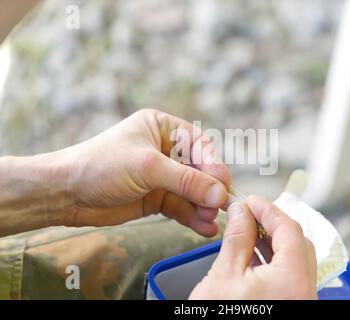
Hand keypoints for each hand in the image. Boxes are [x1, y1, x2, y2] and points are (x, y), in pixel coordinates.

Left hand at [56, 108, 230, 235]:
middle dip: (209, 189)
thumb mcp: (147, 167)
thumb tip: (219, 193)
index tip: (222, 185)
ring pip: (191, 191)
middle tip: (218, 207)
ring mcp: (161, 176)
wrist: (66, 193)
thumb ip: (185, 181)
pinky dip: (192, 217)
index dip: (213, 165)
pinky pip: (180, 207)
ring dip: (203, 206)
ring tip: (211, 220)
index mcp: (163, 128)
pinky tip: (203, 227)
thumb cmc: (101, 166)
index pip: (199, 145)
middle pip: (199, 170)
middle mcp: (166, 150)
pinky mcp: (156, 198)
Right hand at [189, 195, 316, 298]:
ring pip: (293, 258)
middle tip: (248, 213)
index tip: (251, 200)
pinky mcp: (290, 303)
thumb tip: (240, 213)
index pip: (289, 229)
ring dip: (270, 241)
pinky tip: (251, 253)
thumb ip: (236, 238)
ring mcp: (299, 298)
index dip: (268, 209)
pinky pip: (287, 274)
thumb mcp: (225, 276)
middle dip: (271, 223)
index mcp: (293, 279)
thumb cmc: (225, 319)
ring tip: (246, 231)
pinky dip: (270, 259)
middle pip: (296, 242)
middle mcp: (304, 290)